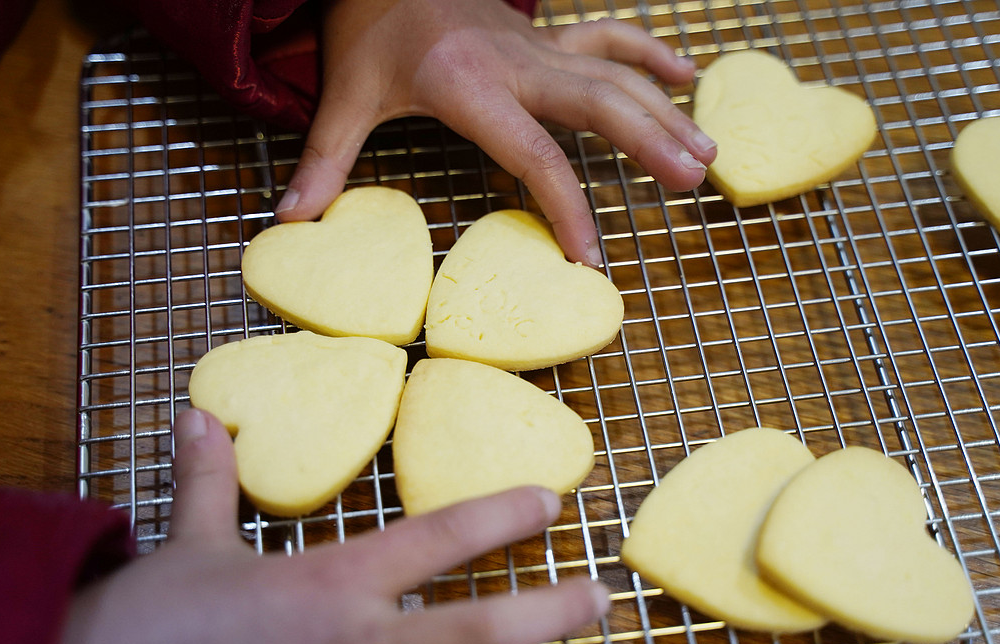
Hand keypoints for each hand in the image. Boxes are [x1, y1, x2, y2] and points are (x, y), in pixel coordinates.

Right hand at [47, 409, 617, 643]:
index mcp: (326, 586)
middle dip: (547, 615)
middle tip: (601, 600)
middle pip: (474, 634)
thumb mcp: (186, 545)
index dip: (498, 517)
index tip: (550, 502)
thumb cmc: (145, 625)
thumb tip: (201, 415)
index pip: (433, 540)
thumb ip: (211, 480)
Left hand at [275, 0, 715, 266]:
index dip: (567, 208)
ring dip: (665, 111)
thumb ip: (325, 158)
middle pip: (599, 103)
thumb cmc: (369, 27)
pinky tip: (686, 76)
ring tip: (707, 152)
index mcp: (472, 85)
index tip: (589, 259)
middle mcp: (519, 63)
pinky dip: (648, 56)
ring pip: (616, 74)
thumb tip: (291, 219)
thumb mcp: (345, 93)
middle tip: (690, 184)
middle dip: (649, 143)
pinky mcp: (546, 37)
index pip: (536, 155)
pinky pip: (609, 40)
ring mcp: (539, 46)